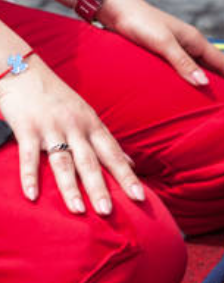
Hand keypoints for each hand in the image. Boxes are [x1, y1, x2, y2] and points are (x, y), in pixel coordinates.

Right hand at [0, 55, 143, 213]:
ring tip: (79, 210)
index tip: (140, 197)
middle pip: (92, 162)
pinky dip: (30, 176)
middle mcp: (77, 127)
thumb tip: (131, 163)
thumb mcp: (87, 115)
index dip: (127, 176)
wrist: (24, 70)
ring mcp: (52, 128)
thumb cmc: (58, 97)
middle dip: (101, 188)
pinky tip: (33, 196)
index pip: (114, 155)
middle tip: (110, 212)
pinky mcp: (28, 128)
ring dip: (71, 188)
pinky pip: (30, 156)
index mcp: (93, 125)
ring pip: (64, 162)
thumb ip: (105, 141)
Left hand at [96, 0, 223, 90]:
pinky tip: (191, 84)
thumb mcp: (163, 43)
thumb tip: (204, 83)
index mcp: (194, 40)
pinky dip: (194, 76)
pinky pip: (186, 66)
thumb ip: (183, 63)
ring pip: (201, 65)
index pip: (222, 62)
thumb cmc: (140, 23)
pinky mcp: (164, 49)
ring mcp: (177, 45)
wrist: (116, 8)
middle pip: (215, 64)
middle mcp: (189, 42)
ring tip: (220, 94)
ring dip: (212, 78)